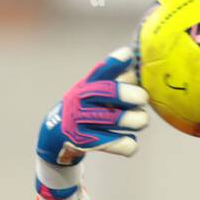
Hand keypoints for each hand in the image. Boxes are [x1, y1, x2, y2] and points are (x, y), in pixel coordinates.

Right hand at [36, 46, 148, 199]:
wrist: (55, 135)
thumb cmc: (86, 109)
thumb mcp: (93, 92)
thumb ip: (116, 81)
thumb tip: (141, 70)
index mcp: (86, 85)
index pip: (101, 70)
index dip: (114, 62)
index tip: (128, 55)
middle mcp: (80, 99)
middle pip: (107, 92)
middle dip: (127, 94)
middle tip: (143, 97)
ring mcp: (79, 120)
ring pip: (114, 119)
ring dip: (134, 120)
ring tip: (142, 121)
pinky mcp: (83, 141)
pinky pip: (113, 143)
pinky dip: (127, 144)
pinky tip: (132, 142)